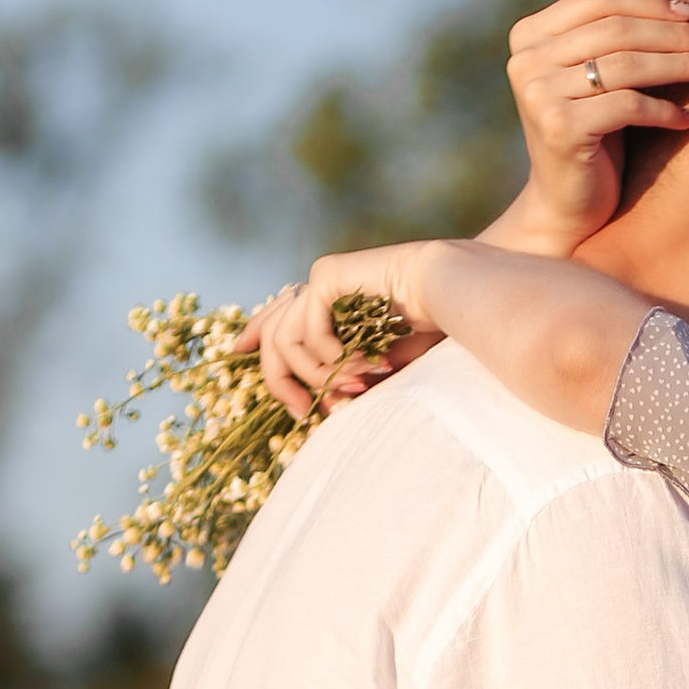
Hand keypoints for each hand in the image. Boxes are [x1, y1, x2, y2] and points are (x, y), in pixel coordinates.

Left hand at [236, 246, 436, 421]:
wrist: (453, 293)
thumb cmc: (429, 327)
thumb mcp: (381, 363)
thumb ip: (348, 381)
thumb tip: (325, 412)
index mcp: (329, 303)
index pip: (277, 316)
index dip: (254, 333)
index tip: (235, 351)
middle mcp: (319, 288)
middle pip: (272, 337)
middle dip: (281, 382)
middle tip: (302, 411)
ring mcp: (320, 280)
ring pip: (285, 340)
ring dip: (318, 376)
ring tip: (354, 387)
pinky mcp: (326, 276)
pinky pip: (306, 330)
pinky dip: (329, 357)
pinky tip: (361, 363)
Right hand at [501, 0, 688, 248]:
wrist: (566, 203)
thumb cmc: (588, 133)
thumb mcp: (586, 75)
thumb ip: (590, 29)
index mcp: (529, 36)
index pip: (600, 0)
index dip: (651, 3)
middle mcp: (526, 60)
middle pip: (617, 30)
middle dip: (674, 34)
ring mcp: (538, 94)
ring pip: (627, 65)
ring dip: (680, 65)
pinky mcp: (561, 128)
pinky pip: (628, 105)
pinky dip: (664, 109)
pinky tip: (686, 117)